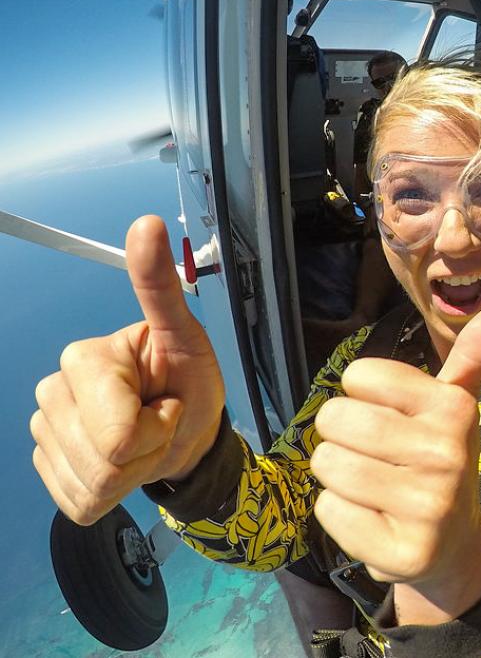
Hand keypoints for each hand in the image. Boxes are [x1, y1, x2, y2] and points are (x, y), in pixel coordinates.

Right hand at [31, 216, 225, 524]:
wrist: (188, 430)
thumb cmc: (189, 381)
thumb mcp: (187, 337)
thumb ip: (160, 287)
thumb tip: (148, 224)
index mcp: (84, 359)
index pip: (116, 432)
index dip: (156, 427)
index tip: (168, 402)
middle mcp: (53, 391)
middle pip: (103, 461)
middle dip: (147, 450)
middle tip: (160, 422)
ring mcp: (45, 433)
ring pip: (93, 485)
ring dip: (134, 472)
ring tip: (146, 440)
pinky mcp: (50, 468)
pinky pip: (82, 502)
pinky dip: (116, 492)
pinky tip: (126, 463)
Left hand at [311, 305, 480, 605]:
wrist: (451, 547)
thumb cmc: (440, 461)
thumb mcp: (455, 406)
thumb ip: (471, 356)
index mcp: (453, 408)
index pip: (359, 375)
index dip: (362, 396)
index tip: (390, 415)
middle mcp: (446, 455)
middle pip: (335, 418)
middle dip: (342, 435)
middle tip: (375, 454)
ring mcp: (427, 507)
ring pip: (327, 463)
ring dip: (339, 475)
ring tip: (374, 485)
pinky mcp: (401, 553)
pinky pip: (328, 510)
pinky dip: (340, 514)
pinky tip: (373, 518)